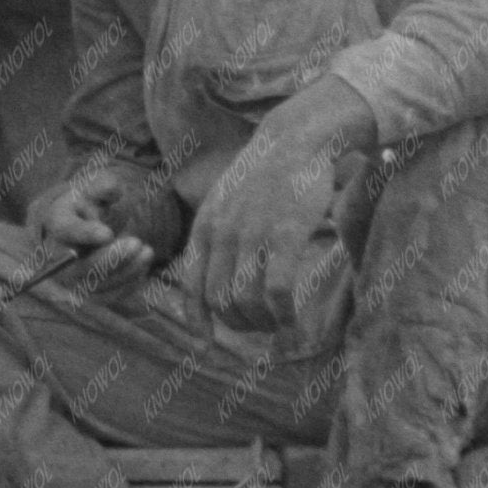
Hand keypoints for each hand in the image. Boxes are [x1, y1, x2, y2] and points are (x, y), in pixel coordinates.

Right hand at [24, 164, 157, 289]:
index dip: (84, 234)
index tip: (107, 233)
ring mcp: (73, 279)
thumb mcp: (93, 188)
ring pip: (97, 286)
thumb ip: (102, 186)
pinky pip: (109, 296)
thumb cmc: (88, 205)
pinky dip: (129, 284)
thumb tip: (113, 188)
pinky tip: (143, 265)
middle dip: (110, 258)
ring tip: (147, 252)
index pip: (66, 231)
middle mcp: (58, 256)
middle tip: (136, 243)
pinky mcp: (89, 293)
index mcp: (58, 223)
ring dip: (125, 271)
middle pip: (79, 268)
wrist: (82, 226)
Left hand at [181, 78, 373, 333]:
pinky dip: (283, 315)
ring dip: (262, 323)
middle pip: (221, 302)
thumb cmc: (265, 174)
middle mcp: (222, 235)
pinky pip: (277, 292)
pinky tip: (292, 321)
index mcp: (205, 228)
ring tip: (278, 324)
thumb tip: (215, 275)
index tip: (205, 347)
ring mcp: (252, 236)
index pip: (192, 287)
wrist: (296, 140)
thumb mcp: (225, 201)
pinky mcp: (284, 236)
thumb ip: (217, 236)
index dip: (198, 322)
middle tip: (261, 328)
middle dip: (240, 324)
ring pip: (247, 302)